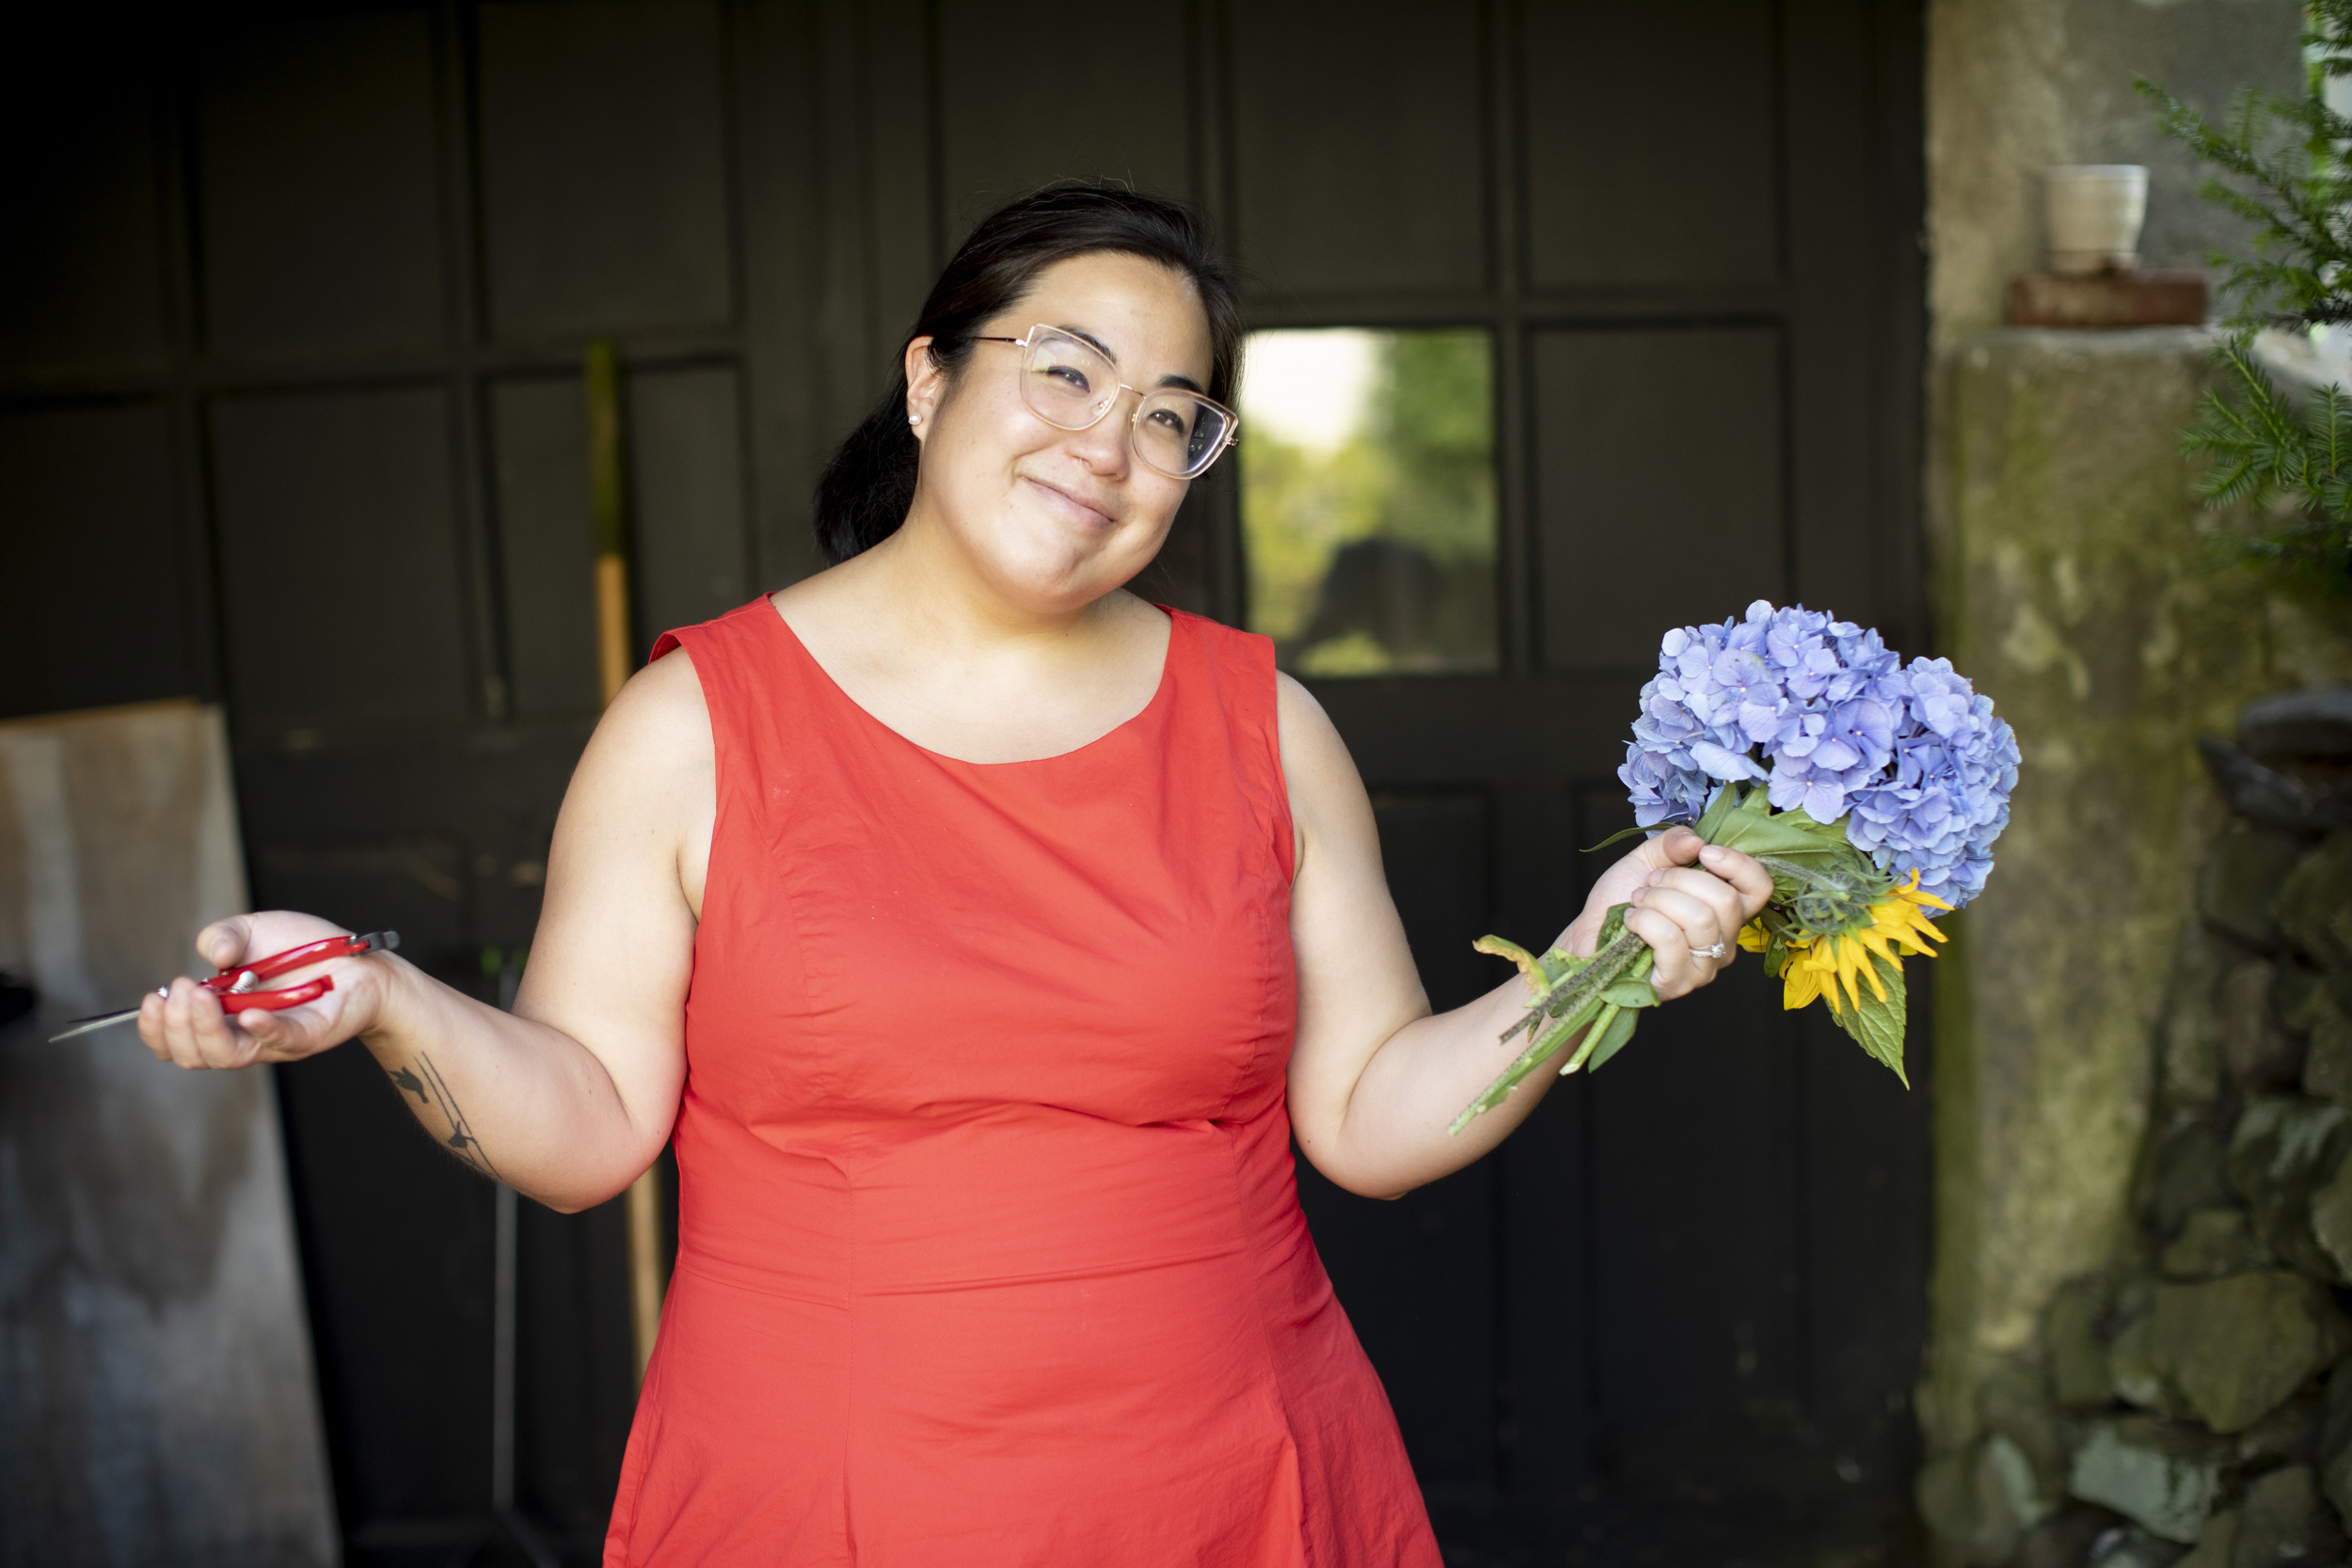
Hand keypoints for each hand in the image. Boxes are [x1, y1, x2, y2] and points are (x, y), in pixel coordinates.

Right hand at [135, 911, 400, 1070]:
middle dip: (176, 1025)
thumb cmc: (301, 948)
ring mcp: (275, 1040)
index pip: (176, 1042)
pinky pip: (281, 1040)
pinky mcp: (309, 1035)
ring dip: (204, 1028)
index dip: (156, 1030)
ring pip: (226, 1055)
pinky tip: (248, 1012)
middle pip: (194, 1054)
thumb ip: (222, 935)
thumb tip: (212, 954)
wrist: (357, 956)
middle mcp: (243, 1036)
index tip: (152, 1000)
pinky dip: (261, 1028)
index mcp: (221, 1016)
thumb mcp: (252, 930)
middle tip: (183, 988)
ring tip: (202, 996)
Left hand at [1562, 827, 1772, 1002]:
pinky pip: (1671, 940)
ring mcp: (1704, 967)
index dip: (1737, 864)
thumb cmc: (1620, 903)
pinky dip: (1644, 920)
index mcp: (1725, 911)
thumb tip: (1695, 841)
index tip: (1703, 853)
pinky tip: (1630, 921)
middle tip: (1650, 883)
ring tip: (1638, 901)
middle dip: (1678, 879)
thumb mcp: (1646, 860)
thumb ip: (1672, 845)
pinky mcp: (1678, 982)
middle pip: (1726, 900)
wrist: (1587, 939)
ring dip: (1658, 899)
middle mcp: (1723, 942)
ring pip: (1699, 918)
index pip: (1760, 888)